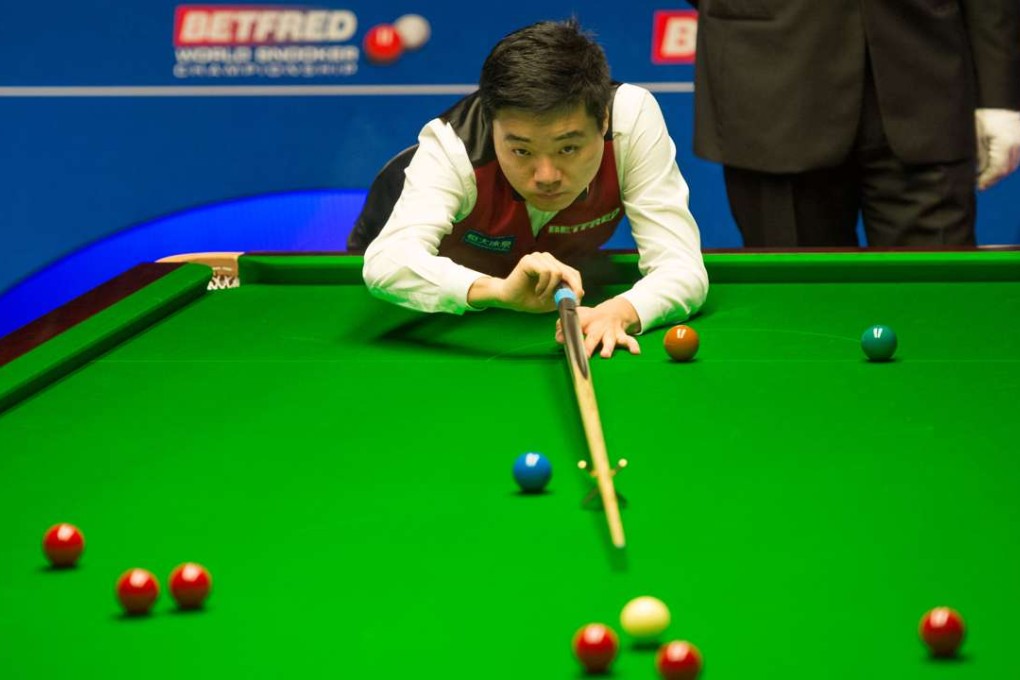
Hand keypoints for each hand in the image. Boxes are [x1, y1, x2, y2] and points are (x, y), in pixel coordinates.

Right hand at [467, 252, 583, 312]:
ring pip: (557, 272)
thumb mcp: (552, 299)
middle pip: (568, 272)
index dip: (577, 285)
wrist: (509, 299)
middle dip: (568, 289)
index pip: (573, 272)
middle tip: (561, 301)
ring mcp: (538, 257)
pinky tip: (537, 290)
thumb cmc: (529, 299)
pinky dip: (544, 285)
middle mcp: (547, 259)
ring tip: (541, 296)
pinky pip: (546, 272)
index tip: (577, 299)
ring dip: (551, 289)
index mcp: (554, 266)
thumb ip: (565, 295)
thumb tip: (581, 292)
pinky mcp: (530, 260)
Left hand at [556, 297, 641, 357]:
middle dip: (589, 346)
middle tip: (585, 355)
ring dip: (608, 347)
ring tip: (605, 355)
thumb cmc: (590, 318)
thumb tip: (558, 337)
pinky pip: (629, 341)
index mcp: (586, 320)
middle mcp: (599, 326)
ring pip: (610, 340)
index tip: (561, 339)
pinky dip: (633, 346)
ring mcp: (610, 331)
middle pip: (593, 337)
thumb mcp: (576, 316)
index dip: (568, 332)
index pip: (576, 324)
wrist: (613, 311)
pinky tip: (636, 352)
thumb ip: (563, 325)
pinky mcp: (621, 336)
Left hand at [975, 109, 1019, 189]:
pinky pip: (1015, 157)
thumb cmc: (984, 117)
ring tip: (984, 175)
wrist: (996, 102)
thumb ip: (979, 158)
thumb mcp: (976, 138)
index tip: (978, 186)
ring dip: (999, 172)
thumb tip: (978, 174)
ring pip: (1013, 164)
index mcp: (1007, 143)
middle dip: (993, 178)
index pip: (999, 170)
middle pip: (1007, 169)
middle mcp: (1018, 143)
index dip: (987, 180)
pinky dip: (1004, 163)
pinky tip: (993, 166)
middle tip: (979, 183)